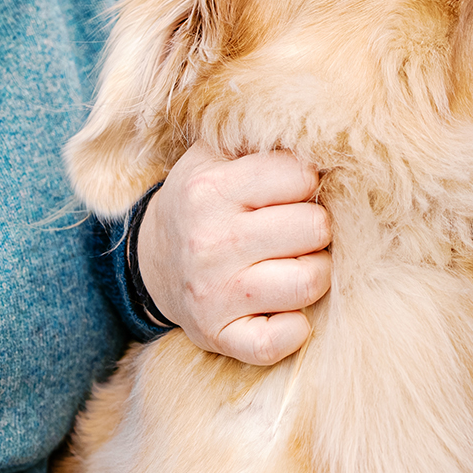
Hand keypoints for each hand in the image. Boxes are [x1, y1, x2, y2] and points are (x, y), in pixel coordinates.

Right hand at [137, 147, 331, 364]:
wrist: (153, 261)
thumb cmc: (202, 201)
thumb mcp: (215, 155)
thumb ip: (259, 137)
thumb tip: (319, 130)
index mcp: (209, 189)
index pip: (301, 175)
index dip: (309, 182)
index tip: (295, 191)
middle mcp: (209, 242)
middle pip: (314, 228)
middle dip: (317, 228)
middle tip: (298, 230)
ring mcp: (213, 294)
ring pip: (310, 282)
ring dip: (316, 273)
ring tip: (296, 263)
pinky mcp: (218, 336)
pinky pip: (278, 342)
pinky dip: (296, 329)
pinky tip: (288, 309)